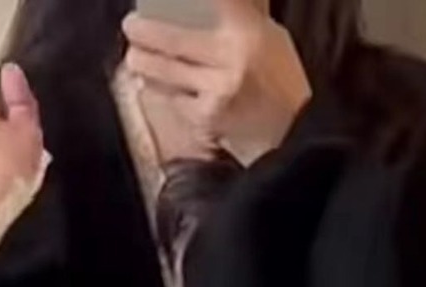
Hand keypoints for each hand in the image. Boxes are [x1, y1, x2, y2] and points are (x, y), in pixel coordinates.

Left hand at [121, 0, 311, 169]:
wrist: (294, 135)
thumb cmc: (281, 82)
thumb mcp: (270, 38)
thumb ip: (242, 15)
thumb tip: (204, 1)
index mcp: (248, 31)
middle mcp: (231, 59)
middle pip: (172, 39)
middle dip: (143, 32)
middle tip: (131, 26)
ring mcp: (216, 91)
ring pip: (165, 72)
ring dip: (143, 62)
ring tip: (134, 55)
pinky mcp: (207, 119)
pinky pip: (175, 99)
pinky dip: (162, 91)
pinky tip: (153, 84)